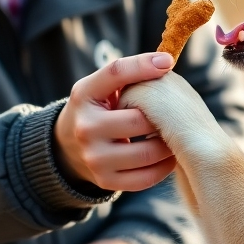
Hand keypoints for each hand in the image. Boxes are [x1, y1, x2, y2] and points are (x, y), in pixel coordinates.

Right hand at [54, 53, 176, 191]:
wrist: (67, 146)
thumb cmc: (97, 108)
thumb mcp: (100, 86)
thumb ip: (127, 73)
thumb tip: (165, 62)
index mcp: (84, 95)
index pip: (115, 72)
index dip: (143, 66)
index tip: (168, 62)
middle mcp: (85, 127)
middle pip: (139, 120)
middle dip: (162, 117)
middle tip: (176, 115)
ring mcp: (94, 157)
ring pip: (147, 152)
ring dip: (168, 144)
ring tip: (175, 135)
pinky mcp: (105, 180)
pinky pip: (145, 177)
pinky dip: (164, 166)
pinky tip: (168, 155)